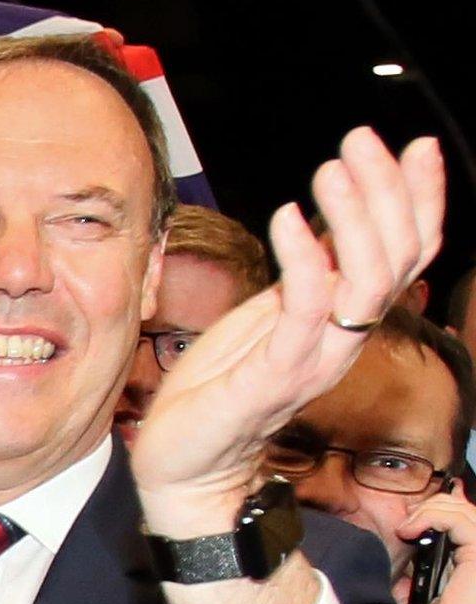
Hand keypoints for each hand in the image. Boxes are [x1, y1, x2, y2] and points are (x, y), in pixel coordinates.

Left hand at [133, 130, 444, 536]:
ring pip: (365, 282)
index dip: (416, 200)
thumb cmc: (221, 385)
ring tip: (332, 168)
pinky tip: (287, 218)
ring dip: (353, 218)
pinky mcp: (273, 375)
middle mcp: (342, 340)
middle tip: (361, 140)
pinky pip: (303, 312)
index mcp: (343, 321)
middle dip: (387, 192)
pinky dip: (302, 260)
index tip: (412, 146)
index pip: (404, 256)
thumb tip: (323, 220)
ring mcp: (312, 359)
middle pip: (395, 260)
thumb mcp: (269, 314)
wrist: (187, 463)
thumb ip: (304, 274)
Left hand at [401, 487, 475, 603]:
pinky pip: (460, 520)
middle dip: (433, 509)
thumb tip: (401, 581)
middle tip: (407, 524)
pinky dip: (432, 515)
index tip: (408, 525)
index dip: (437, 518)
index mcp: (472, 575)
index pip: (461, 530)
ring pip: (465, 511)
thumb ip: (415, 596)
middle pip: (466, 515)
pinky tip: (410, 529)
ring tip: (408, 526)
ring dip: (430, 510)